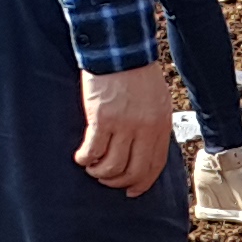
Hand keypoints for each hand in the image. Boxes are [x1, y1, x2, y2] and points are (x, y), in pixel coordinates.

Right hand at [75, 64, 178, 194]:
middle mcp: (144, 129)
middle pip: (133, 171)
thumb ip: (153, 125)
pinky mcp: (102, 119)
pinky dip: (85, 159)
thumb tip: (146, 150)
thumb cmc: (136, 73)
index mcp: (160, 125)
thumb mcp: (156, 101)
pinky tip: (81, 157)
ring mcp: (124, 125)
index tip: (131, 191)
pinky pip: (93, 151)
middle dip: (118, 182)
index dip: (142, 183)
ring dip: (99, 173)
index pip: (154, 165)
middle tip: (107, 180)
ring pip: (112, 166)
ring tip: (92, 167)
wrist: (119, 50)